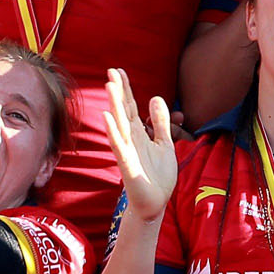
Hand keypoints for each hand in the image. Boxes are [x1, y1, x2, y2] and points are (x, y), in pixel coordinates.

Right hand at [102, 67, 176, 222]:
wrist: (155, 203)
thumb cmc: (157, 175)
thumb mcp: (164, 143)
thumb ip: (160, 122)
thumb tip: (155, 97)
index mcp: (139, 134)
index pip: (131, 107)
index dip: (126, 89)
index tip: (119, 71)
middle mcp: (130, 140)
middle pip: (123, 111)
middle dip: (118, 92)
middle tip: (111, 71)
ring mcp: (127, 152)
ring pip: (120, 124)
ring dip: (114, 105)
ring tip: (109, 86)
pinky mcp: (127, 166)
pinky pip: (119, 147)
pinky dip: (114, 132)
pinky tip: (108, 117)